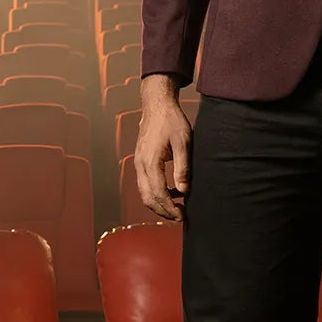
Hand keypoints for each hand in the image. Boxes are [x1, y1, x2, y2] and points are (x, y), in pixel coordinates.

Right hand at [136, 76, 191, 221]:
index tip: (182, 216)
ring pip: (144, 193)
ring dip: (159, 204)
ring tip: (177, 208)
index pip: (158, 193)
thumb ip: (183, 167)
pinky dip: (156, 193)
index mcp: (150, 161)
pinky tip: (172, 192)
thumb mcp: (183, 142)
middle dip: (163, 211)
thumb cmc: (171, 120)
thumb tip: (184, 191)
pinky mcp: (140, 161)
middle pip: (148, 198)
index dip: (170, 208)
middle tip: (180, 217)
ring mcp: (138, 163)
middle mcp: (140, 164)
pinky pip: (145, 184)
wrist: (157, 104)